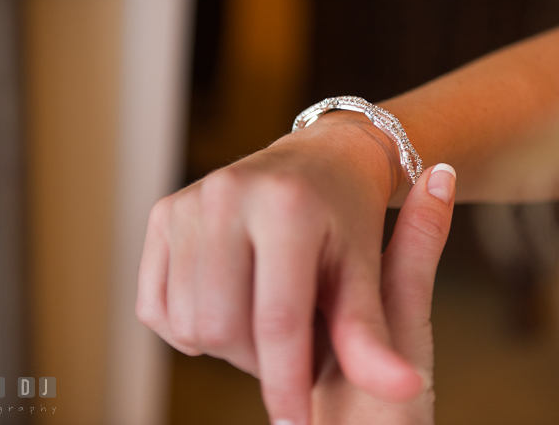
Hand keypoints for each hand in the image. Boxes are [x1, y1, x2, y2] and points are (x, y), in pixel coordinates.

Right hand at [135, 113, 447, 424]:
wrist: (318, 160)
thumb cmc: (348, 218)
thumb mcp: (366, 270)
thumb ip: (371, 335)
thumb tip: (403, 389)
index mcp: (288, 206)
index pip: (278, 320)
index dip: (285, 383)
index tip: (295, 423)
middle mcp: (228, 194)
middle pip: (221, 327)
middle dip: (256, 360)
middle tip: (288, 344)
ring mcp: (188, 202)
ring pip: (187, 323)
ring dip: (226, 344)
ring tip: (264, 320)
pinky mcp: (163, 214)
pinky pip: (155, 305)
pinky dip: (190, 325)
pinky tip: (228, 306)